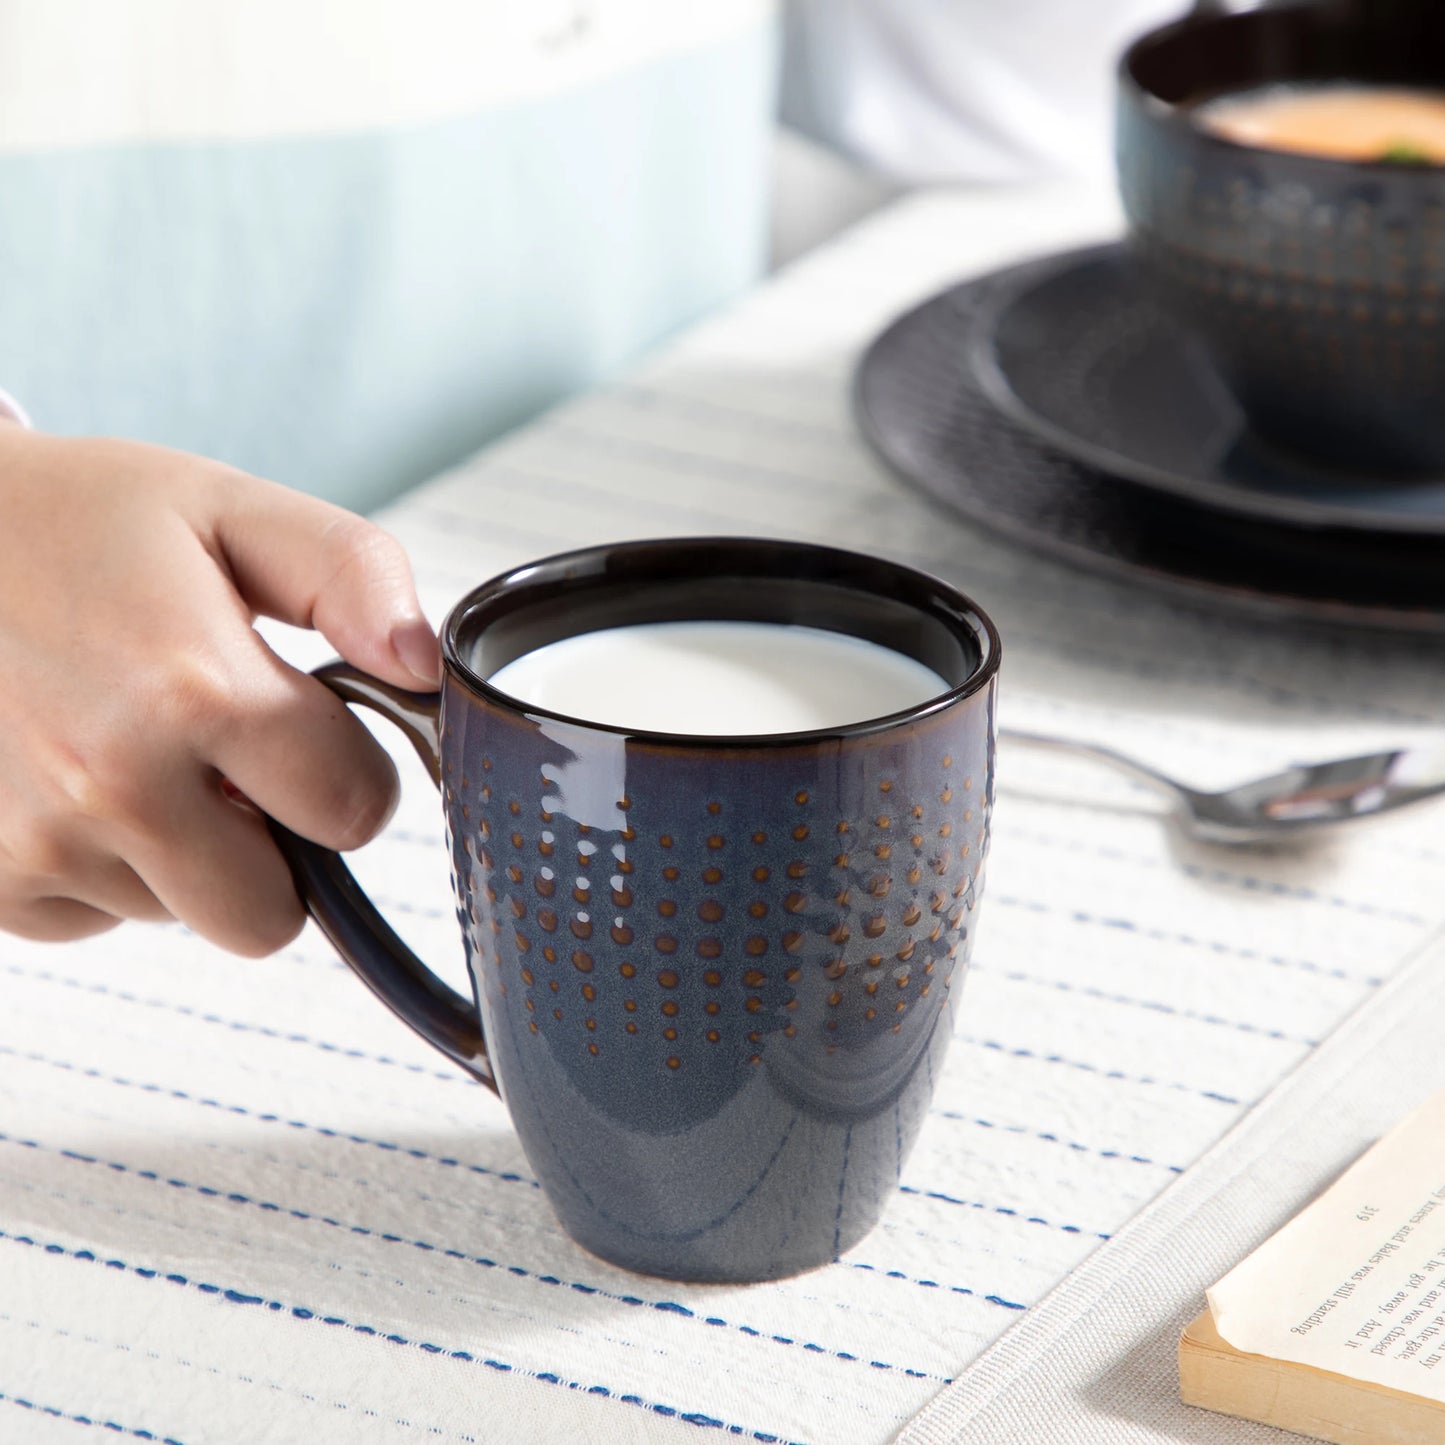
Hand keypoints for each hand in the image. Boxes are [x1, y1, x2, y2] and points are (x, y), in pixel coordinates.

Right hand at [0, 425, 439, 954]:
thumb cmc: (77, 521)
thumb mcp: (228, 508)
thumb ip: (351, 575)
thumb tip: (426, 667)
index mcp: (196, 689)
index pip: (355, 813)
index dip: (352, 772)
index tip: (312, 728)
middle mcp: (113, 784)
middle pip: (273, 914)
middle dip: (277, 845)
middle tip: (233, 758)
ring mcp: (38, 843)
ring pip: (186, 915)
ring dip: (187, 851)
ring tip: (136, 743)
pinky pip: (97, 920)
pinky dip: (107, 866)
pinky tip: (77, 775)